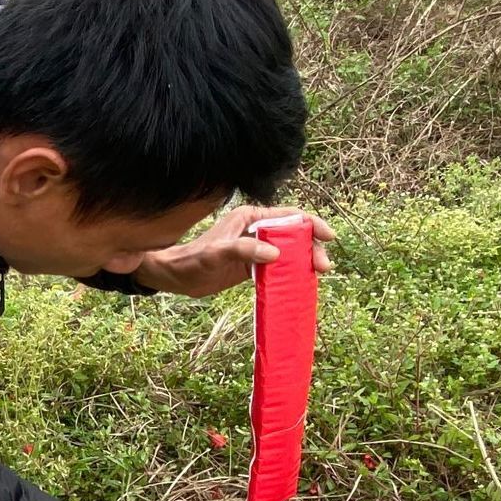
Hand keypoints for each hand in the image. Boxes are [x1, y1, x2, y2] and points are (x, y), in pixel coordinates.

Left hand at [133, 205, 336, 298]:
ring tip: (316, 275)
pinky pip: (277, 268)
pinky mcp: (251, 266)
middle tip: (322, 266)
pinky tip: (300, 284)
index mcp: (250, 218)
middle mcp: (256, 230)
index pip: (289, 217)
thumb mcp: (216, 254)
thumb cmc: (190, 261)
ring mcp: (255, 248)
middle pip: (294, 235)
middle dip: (312, 247)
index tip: (327, 237)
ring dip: (303, 262)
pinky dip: (290, 274)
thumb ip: (243, 251)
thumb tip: (276, 254)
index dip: (311, 224)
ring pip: (288, 252)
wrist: (173, 276)